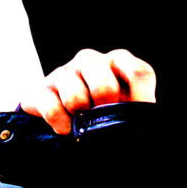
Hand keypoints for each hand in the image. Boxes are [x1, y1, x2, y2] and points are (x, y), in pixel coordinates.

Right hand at [18, 47, 156, 135]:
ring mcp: (65, 71)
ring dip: (81, 120)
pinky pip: (53, 109)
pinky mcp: (44, 87)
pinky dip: (61, 126)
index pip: (139, 73)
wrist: (66, 115)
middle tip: (102, 119)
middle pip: (104, 85)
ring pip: (75, 98)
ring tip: (82, 122)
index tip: (134, 117)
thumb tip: (143, 122)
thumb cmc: (105, 110)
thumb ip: (138, 109)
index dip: (139, 100)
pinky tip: (66, 128)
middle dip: (104, 110)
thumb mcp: (126, 108)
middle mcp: (91, 60)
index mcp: (119, 61)